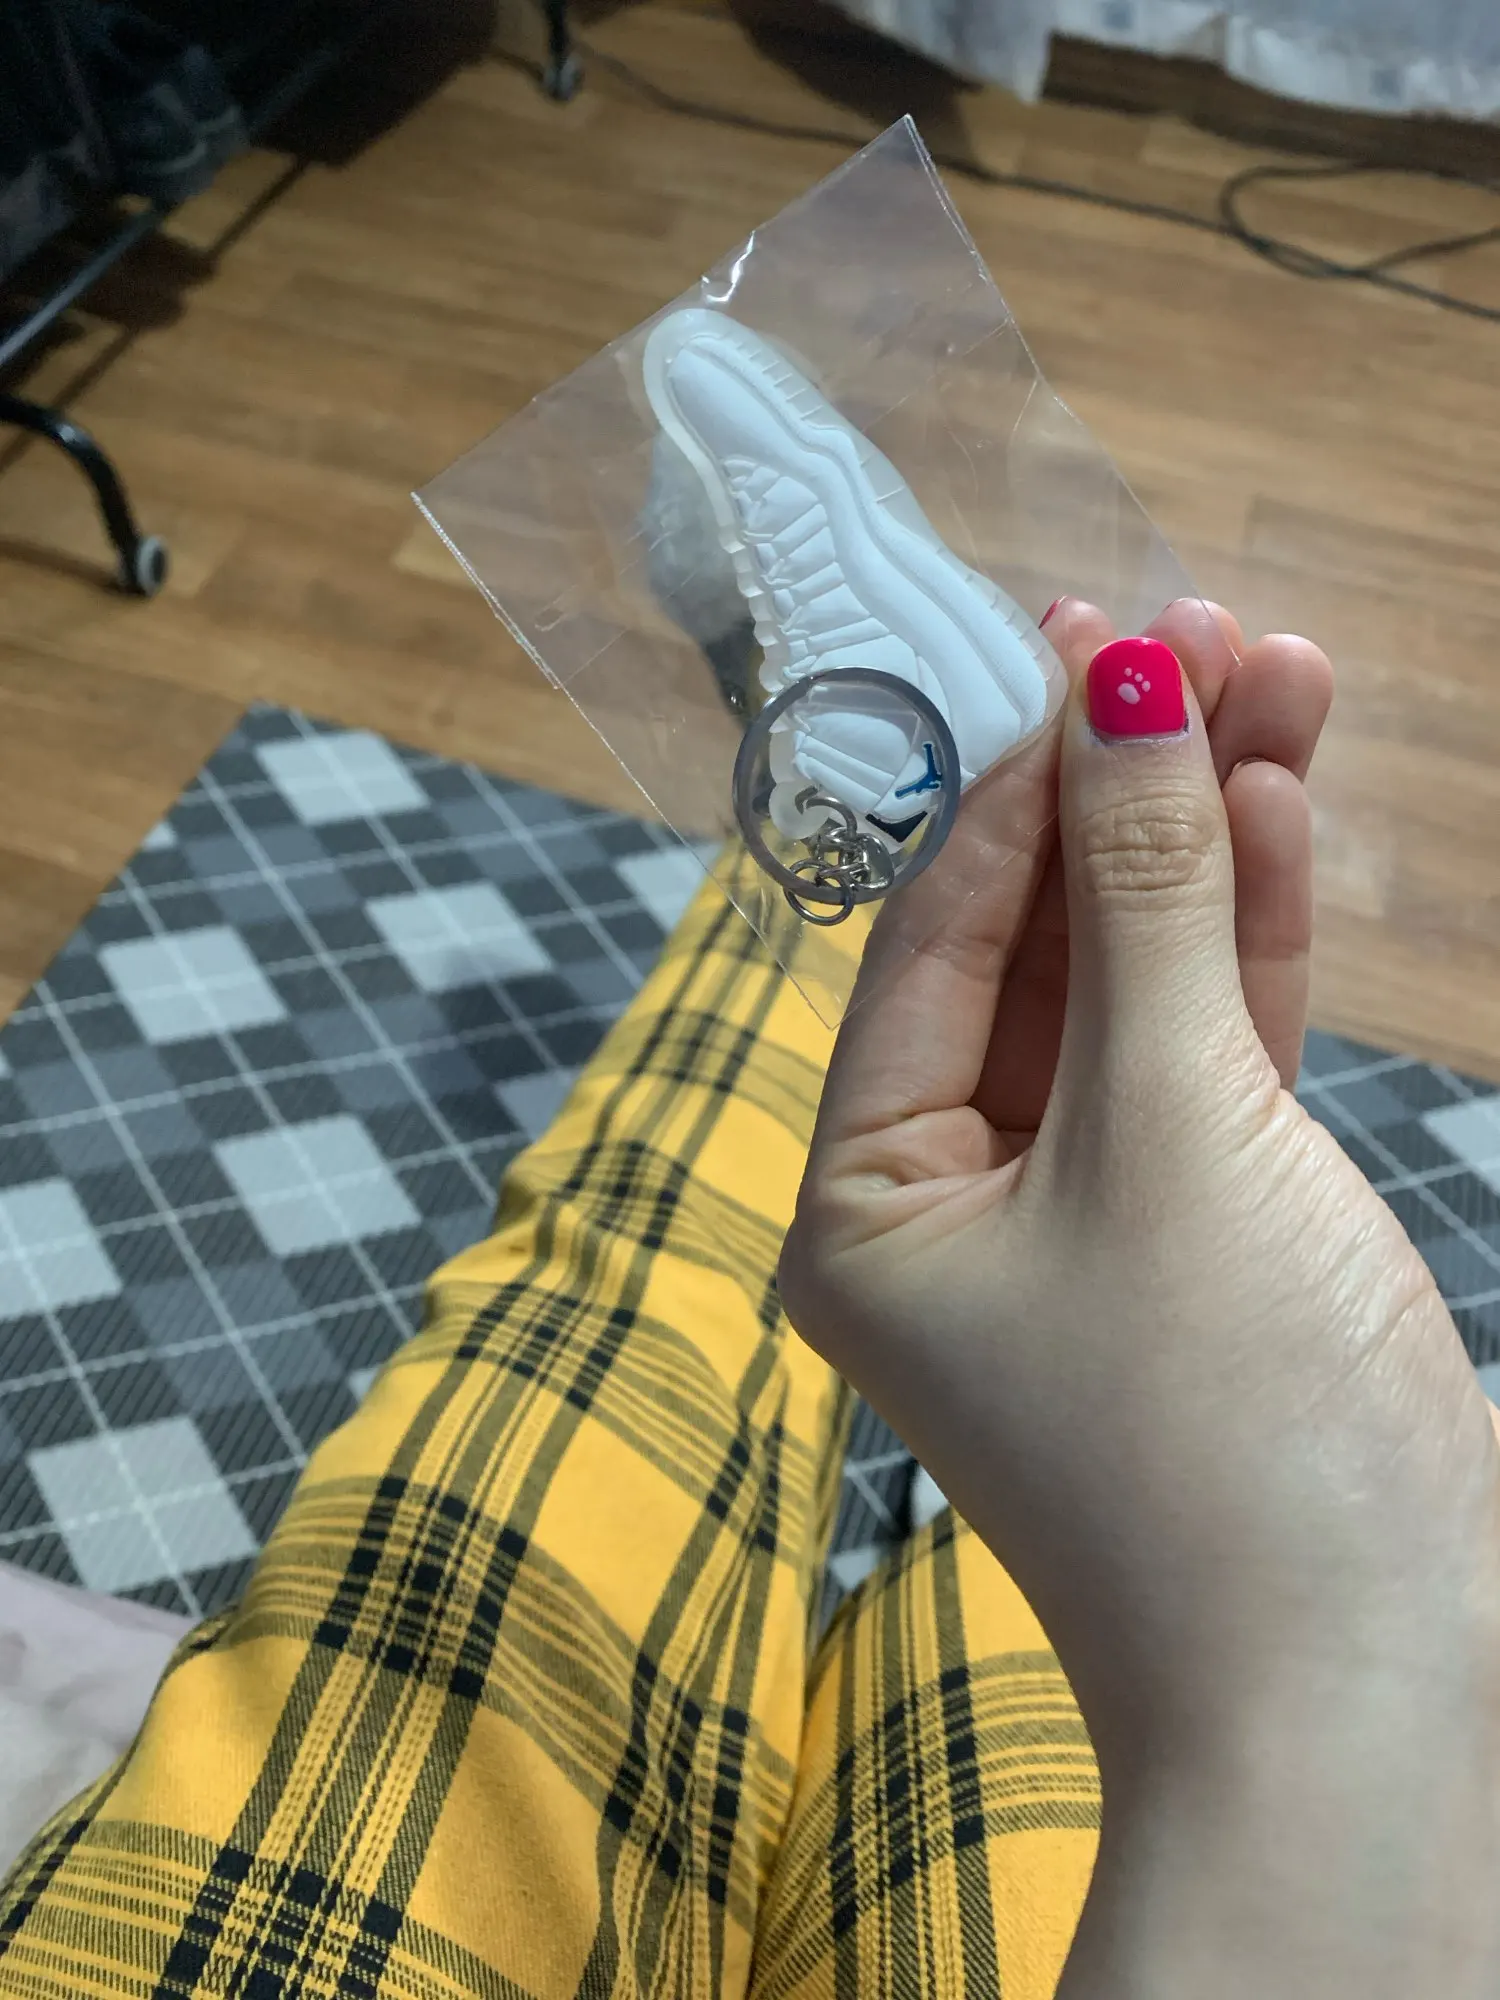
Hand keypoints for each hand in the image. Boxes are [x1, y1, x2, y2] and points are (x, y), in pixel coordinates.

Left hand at [779, 604, 1499, 1995]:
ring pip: (1133, 989)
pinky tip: (1277, 813)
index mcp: (866, 1198)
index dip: (1018, 780)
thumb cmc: (1228, 1422)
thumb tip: (1117, 697)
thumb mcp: (1172, 1127)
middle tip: (1197, 630)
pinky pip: (1203, 1062)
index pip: (934, 938)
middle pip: (1035, 946)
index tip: (1095, 638)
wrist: (1370, 1696)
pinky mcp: (1198, 1240)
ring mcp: (1082, 1222)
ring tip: (1274, 679)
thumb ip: (1143, 906)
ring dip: (1199, 843)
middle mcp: (949, 1205)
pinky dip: (1241, 947)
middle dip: (1120, 794)